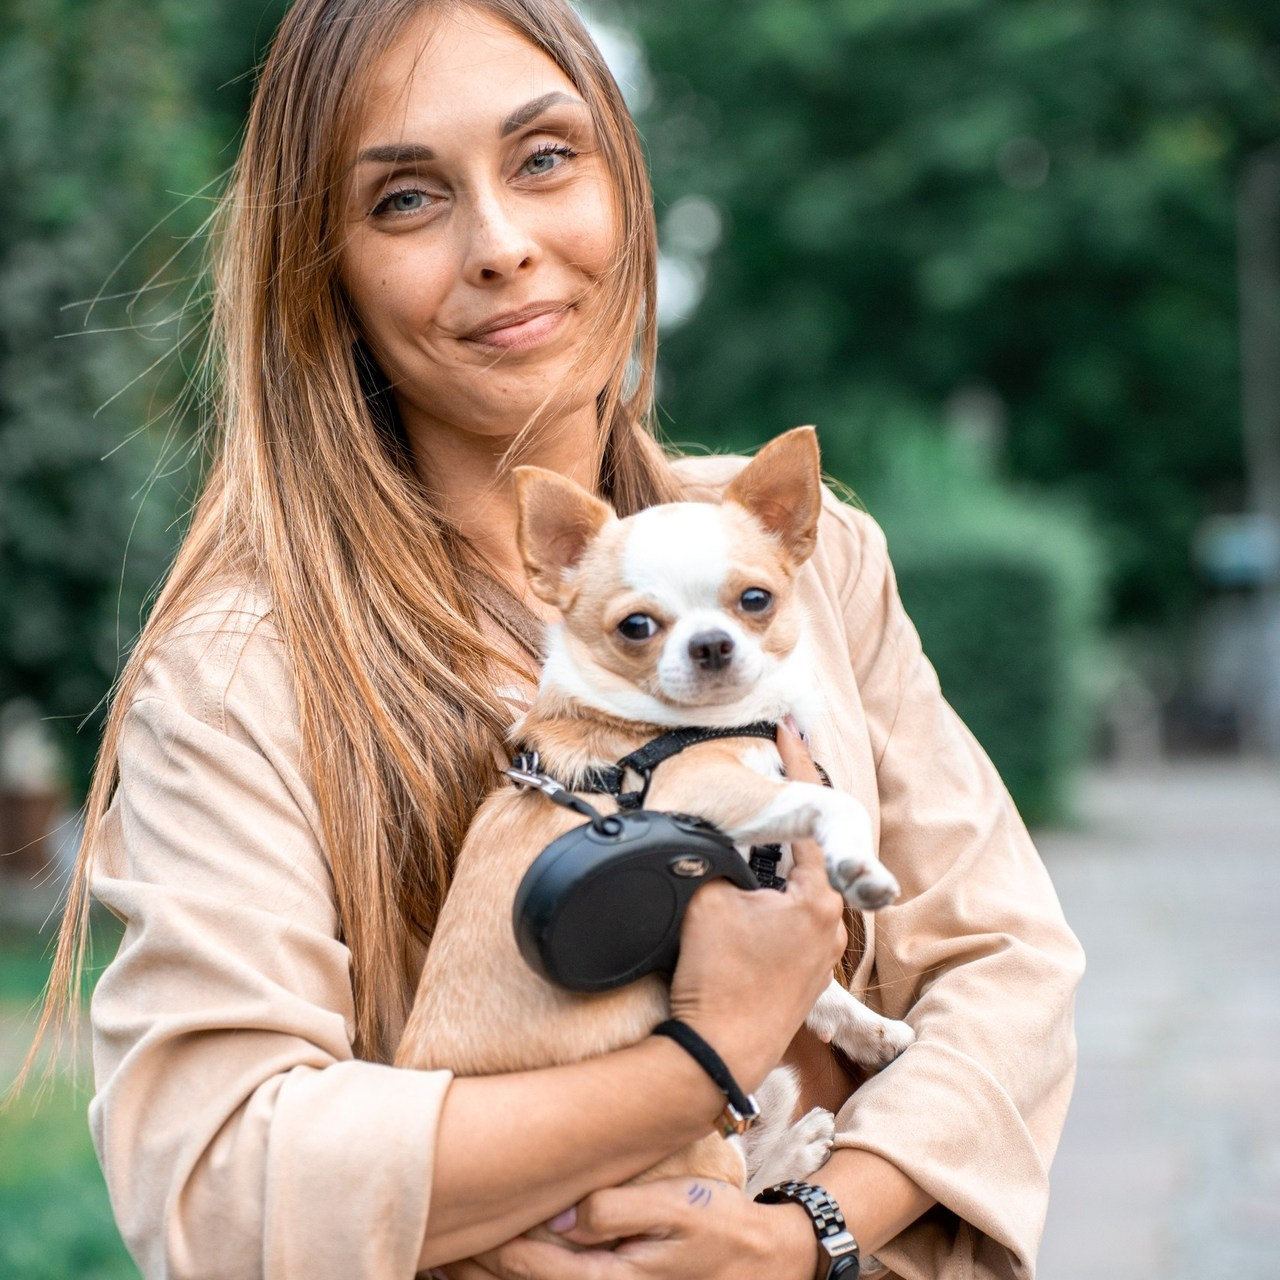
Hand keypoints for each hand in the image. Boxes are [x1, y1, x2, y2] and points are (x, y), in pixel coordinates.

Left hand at [431, 1177, 818, 1279]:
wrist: (764, 1267)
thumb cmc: (721, 1229)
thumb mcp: (676, 1206)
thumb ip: (617, 1209)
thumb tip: (564, 1212)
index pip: (526, 1268)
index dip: (483, 1249)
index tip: (449, 1225)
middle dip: (473, 1271)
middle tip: (430, 1244)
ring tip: (448, 1261)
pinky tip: (499, 1271)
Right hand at [667, 721, 847, 1091]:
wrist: (717, 1051)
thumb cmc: (716, 975)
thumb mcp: (707, 898)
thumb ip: (718, 858)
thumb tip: (718, 841)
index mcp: (817, 897)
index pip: (810, 814)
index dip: (796, 766)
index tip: (788, 729)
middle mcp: (832, 924)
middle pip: (810, 853)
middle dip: (786, 818)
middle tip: (771, 776)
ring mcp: (822, 954)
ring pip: (803, 889)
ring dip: (780, 865)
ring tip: (756, 838)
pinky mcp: (806, 977)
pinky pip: (796, 920)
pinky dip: (778, 899)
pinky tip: (752, 898)